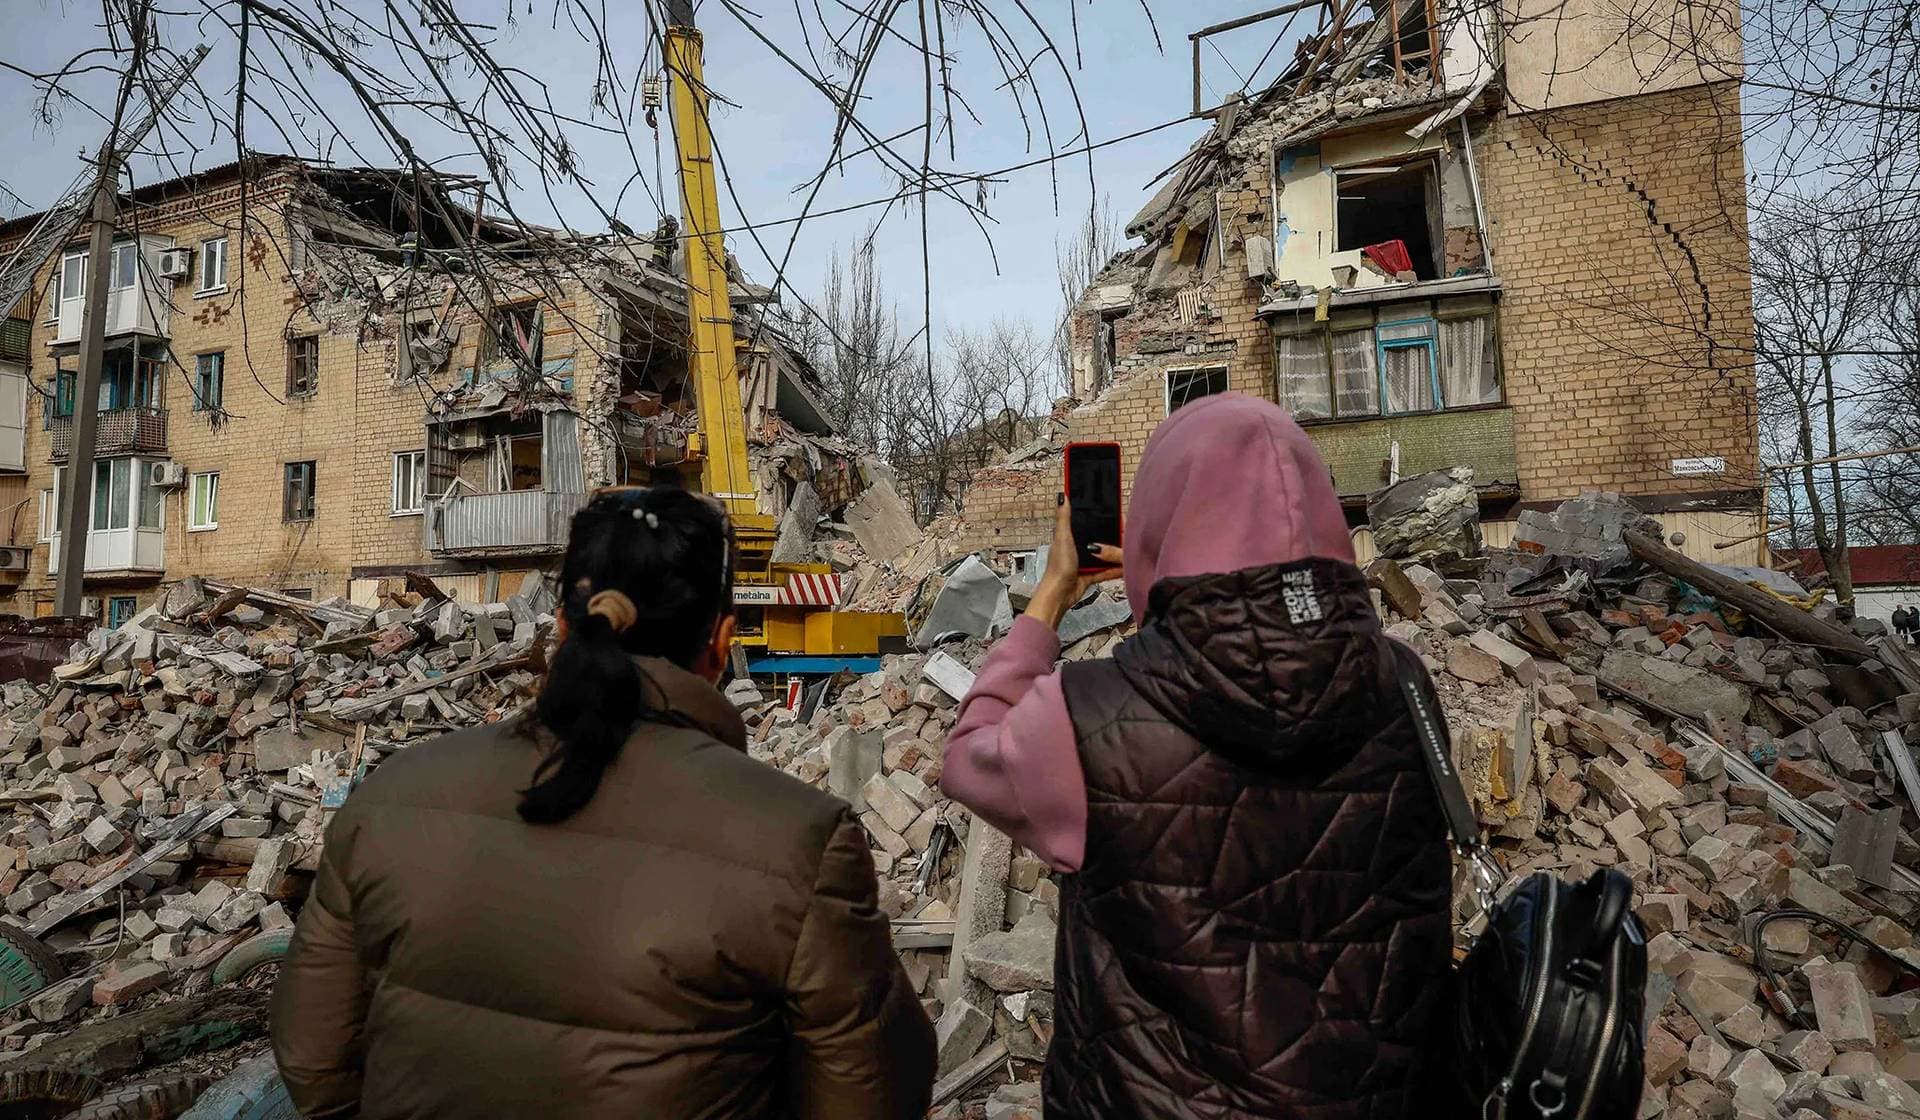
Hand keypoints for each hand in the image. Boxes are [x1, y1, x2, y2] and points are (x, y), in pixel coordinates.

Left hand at [1026, 496, 1122, 629]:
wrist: (1060, 594)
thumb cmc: (1058, 567)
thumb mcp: (1063, 538)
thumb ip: (1064, 518)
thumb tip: (1062, 496)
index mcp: (1069, 537)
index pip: (1087, 522)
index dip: (1099, 517)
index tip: (1113, 511)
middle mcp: (1078, 548)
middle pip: (1099, 539)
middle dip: (1111, 537)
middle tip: (1126, 532)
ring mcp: (1085, 562)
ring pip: (1104, 555)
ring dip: (1114, 554)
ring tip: (1128, 547)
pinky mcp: (1091, 575)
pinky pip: (1106, 570)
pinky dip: (1115, 569)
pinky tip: (1125, 566)